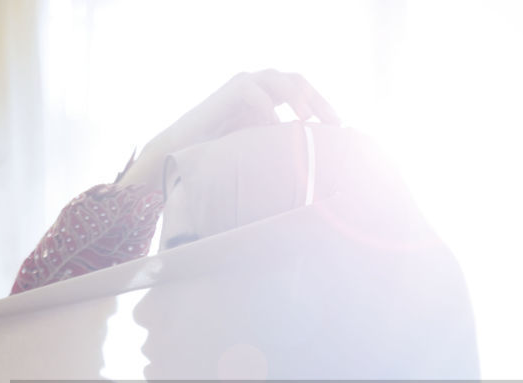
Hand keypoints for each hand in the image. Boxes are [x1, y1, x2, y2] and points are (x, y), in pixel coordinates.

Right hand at [117, 70, 339, 188]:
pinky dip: (267, 108)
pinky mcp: (229, 91)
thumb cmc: (220, 153)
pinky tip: (274, 126)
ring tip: (307, 121)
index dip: (322, 105)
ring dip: (297, 99)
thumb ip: (280, 143)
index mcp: (270, 94)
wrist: (183, 148)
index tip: (339, 127)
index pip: (304, 90)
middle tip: (332, 123)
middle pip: (298, 81)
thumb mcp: (258, 146)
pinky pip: (254, 93)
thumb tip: (311, 162)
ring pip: (280, 80)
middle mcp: (259, 84)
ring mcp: (244, 84)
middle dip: (317, 100)